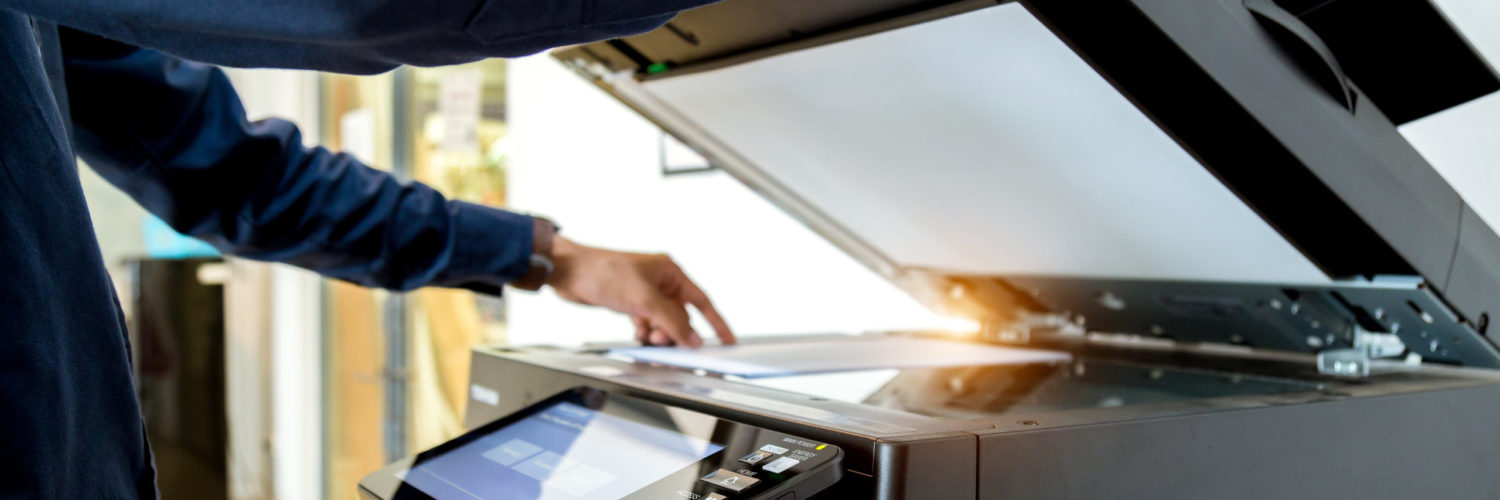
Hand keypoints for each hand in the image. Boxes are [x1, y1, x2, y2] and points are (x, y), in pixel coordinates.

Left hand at [546, 236, 734, 346]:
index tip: (728, 340)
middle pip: (681, 316)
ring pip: (663, 322)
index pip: (701, 301)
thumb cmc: (604, 272)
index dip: (716, 322)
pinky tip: (637, 333)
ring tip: (647, 336)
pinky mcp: (629, 302)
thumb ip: (672, 321)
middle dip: (675, 332)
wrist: (569, 272)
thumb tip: (693, 338)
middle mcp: (661, 282)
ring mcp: (645, 293)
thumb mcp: (644, 299)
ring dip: (658, 333)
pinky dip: (644, 332)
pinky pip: (647, 323)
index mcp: (670, 273)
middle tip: (665, 343)